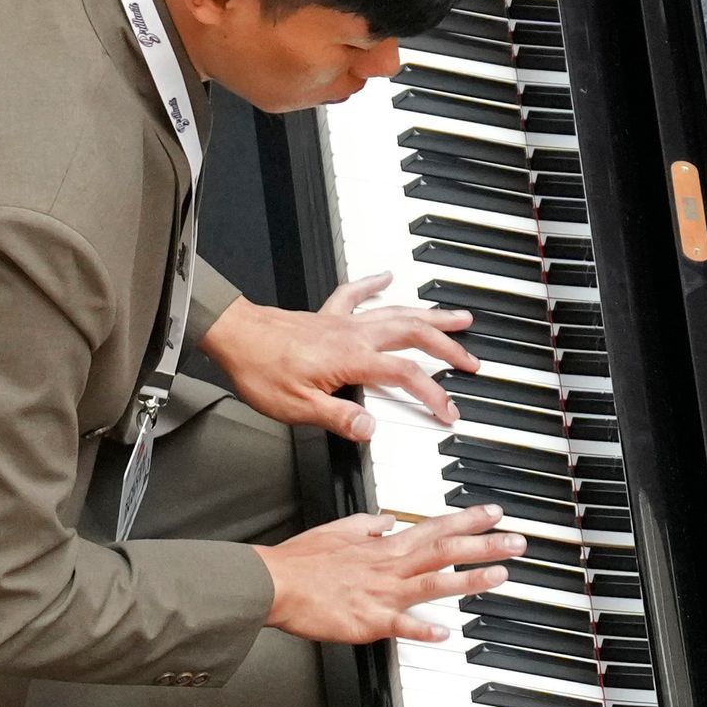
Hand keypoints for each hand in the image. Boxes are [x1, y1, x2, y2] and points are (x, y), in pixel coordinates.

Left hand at [202, 275, 477, 439]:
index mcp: (354, 359)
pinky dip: (374, 284)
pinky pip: (356, 294)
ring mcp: (343, 322)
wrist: (234, 336)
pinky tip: (386, 277)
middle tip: (472, 360)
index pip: (407, 376)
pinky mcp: (327, 315)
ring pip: (398, 313)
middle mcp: (355, 335)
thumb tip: (372, 429)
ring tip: (457, 317)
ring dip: (430, 316)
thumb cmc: (261, 369)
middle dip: (449, 347)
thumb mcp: (299, 409)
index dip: (433, 394)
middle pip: (415, 336)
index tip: (448, 412)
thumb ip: (340, 418)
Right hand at [256, 506, 521, 644]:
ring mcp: (382, 593)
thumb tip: (390, 520)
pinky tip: (445, 632)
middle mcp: (390, 566)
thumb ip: (370, 525)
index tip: (494, 513)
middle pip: (446, 551)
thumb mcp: (340, 529)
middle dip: (485, 544)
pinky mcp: (368, 620)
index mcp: (384, 546)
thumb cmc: (302, 560)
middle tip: (517, 542)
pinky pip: (400, 625)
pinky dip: (422, 628)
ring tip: (501, 575)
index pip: (435, 526)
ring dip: (470, 579)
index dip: (467, 519)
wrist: (274, 583)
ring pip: (435, 583)